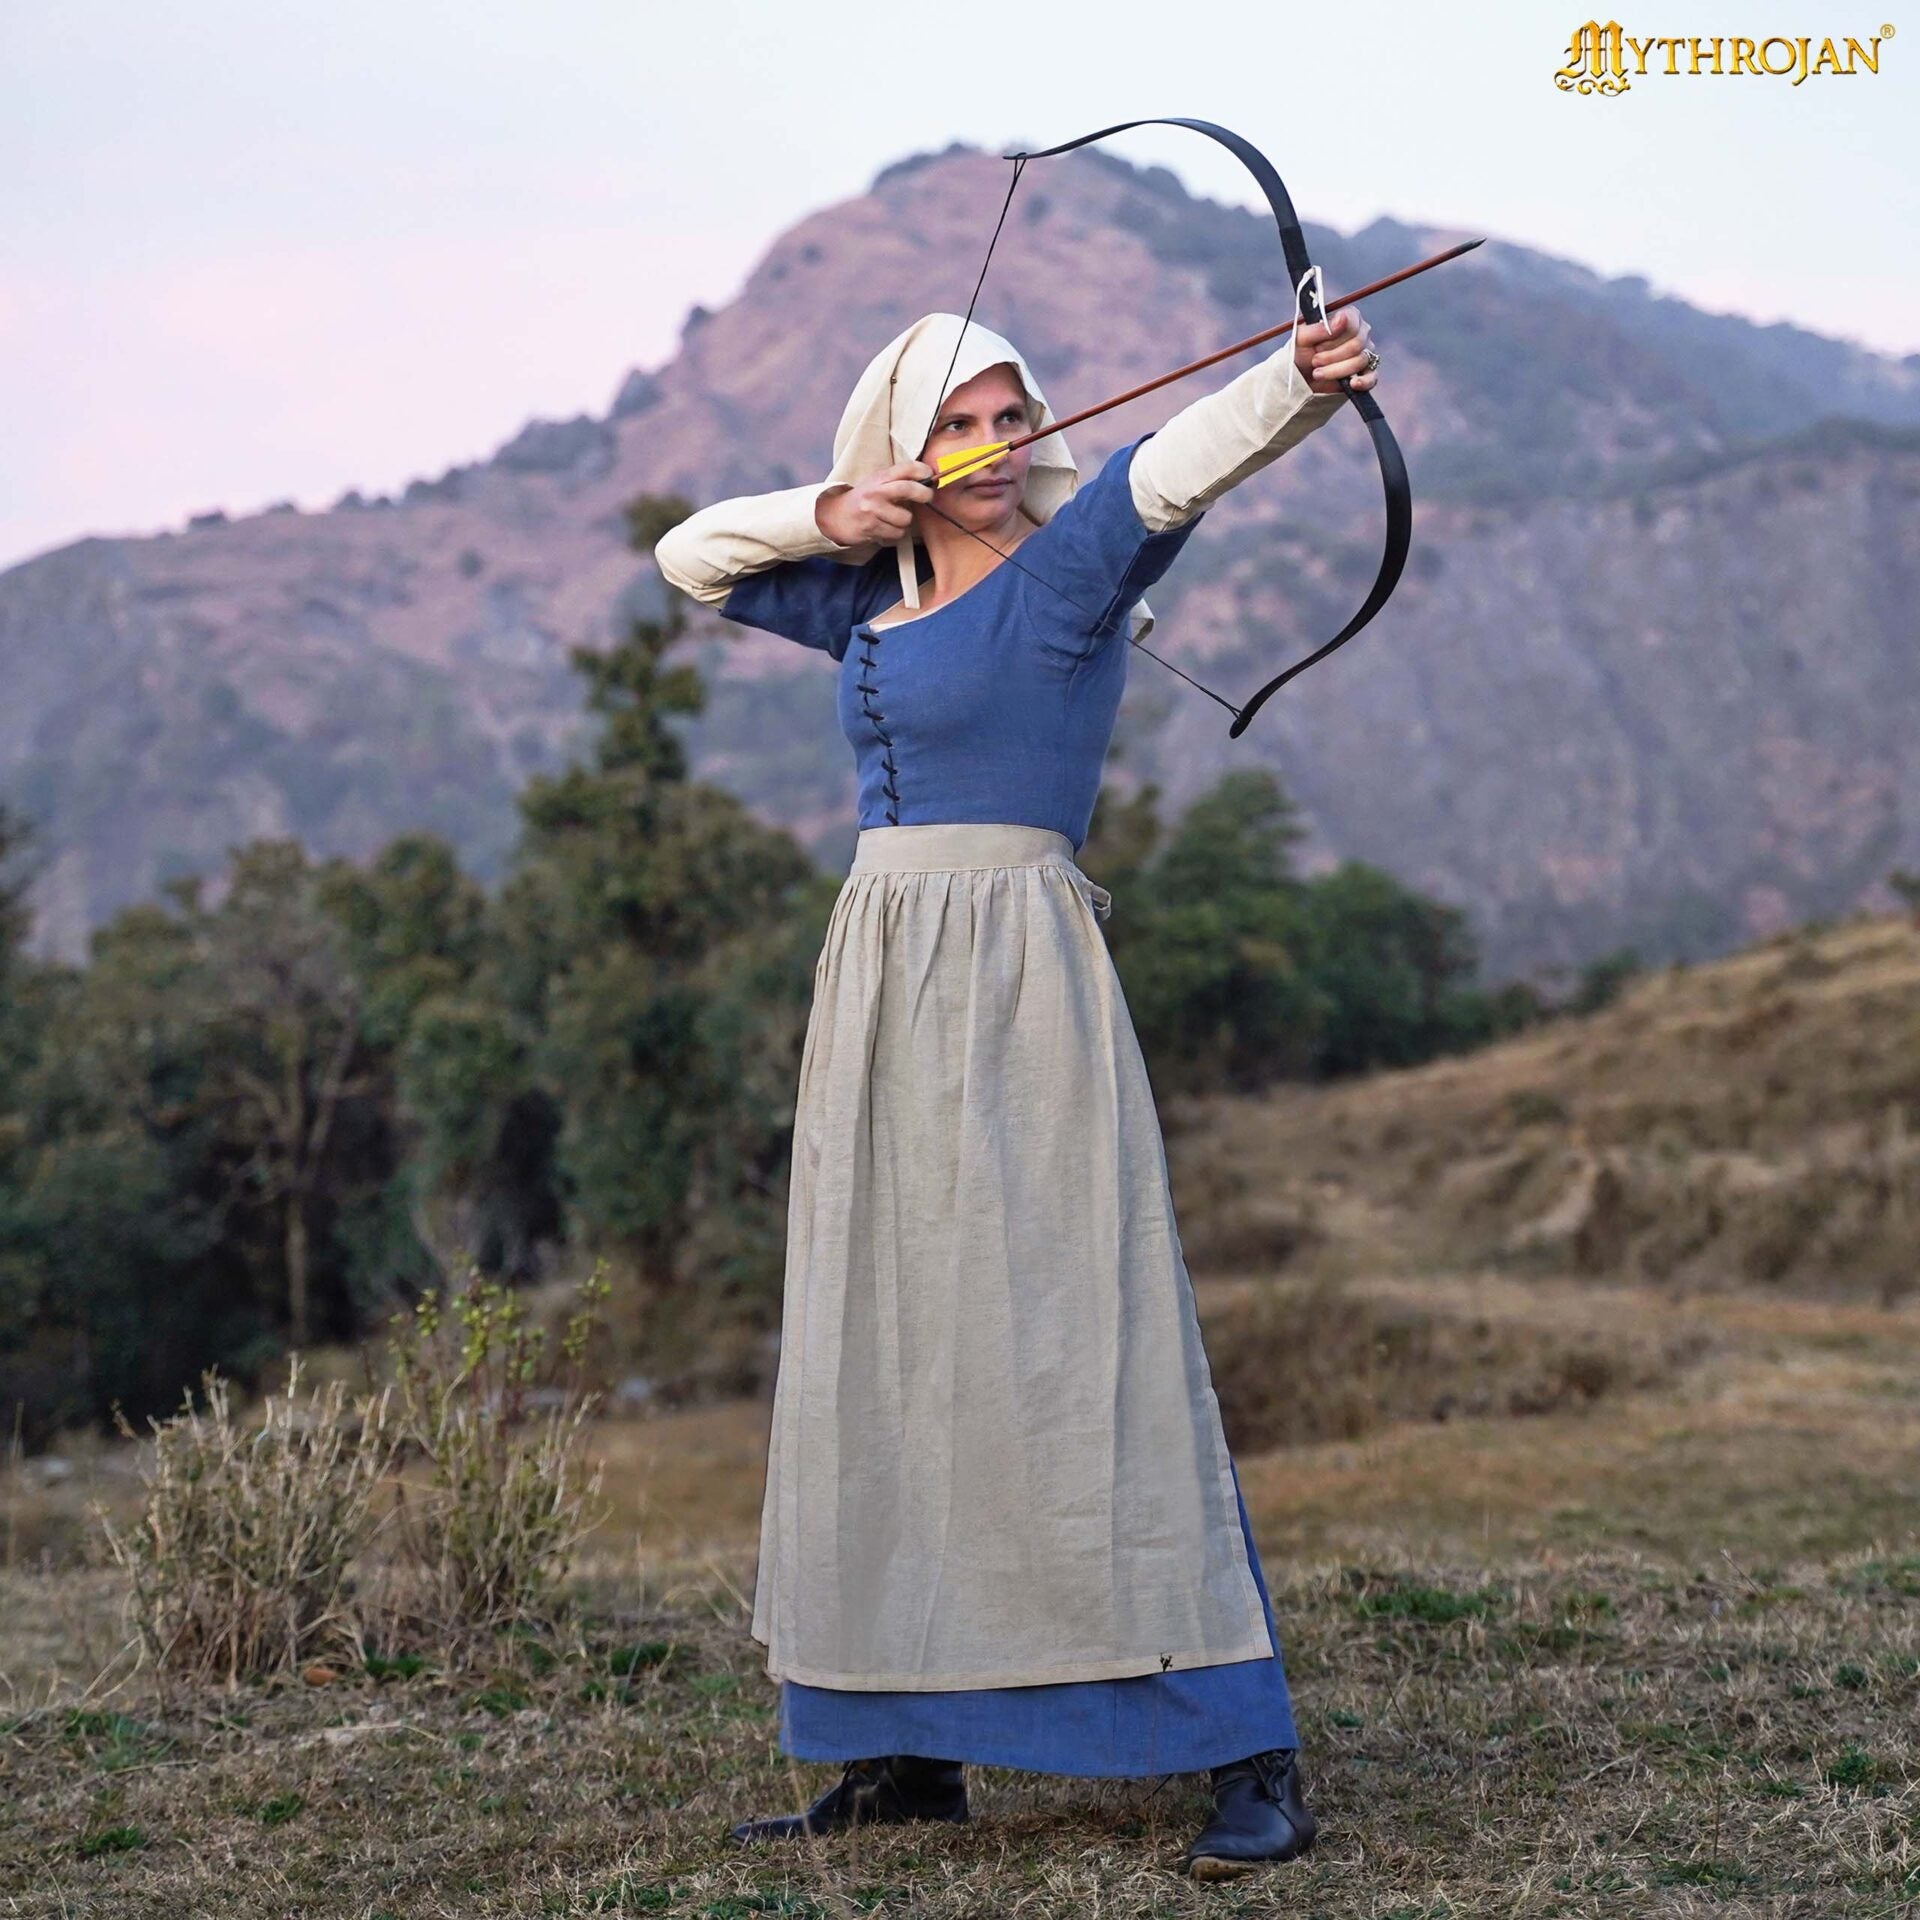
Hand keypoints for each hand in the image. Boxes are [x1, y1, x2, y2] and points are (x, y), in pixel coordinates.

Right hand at [815, 461, 934, 545]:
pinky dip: (895, 534)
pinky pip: (896, 534)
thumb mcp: (877, 483)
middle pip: (908, 489)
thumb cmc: (863, 500)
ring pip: (905, 519)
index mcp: (879, 477)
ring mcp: (873, 510)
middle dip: (924, 494)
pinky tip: (886, 529)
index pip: (905, 468)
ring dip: (904, 522)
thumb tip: (927, 482)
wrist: (836, 517)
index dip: (923, 470)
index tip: (930, 475)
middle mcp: (876, 492)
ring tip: (894, 519)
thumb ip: (898, 481)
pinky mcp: (872, 528)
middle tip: (927, 497)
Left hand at [1292, 306, 1378, 394]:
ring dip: (1335, 370)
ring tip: (1317, 373)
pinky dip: (1363, 382)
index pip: (1352, 323)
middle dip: (1331, 356)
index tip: (1318, 345)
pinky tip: (1352, 384)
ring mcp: (1365, 354)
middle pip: (1356, 344)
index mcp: (1348, 318)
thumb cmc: (1301, 352)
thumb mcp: (1302, 338)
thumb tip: (1342, 318)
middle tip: (1315, 361)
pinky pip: (1372, 377)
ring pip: (1360, 361)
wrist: (1299, 377)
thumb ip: (1320, 327)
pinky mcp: (1365, 374)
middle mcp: (1361, 334)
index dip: (1333, 337)